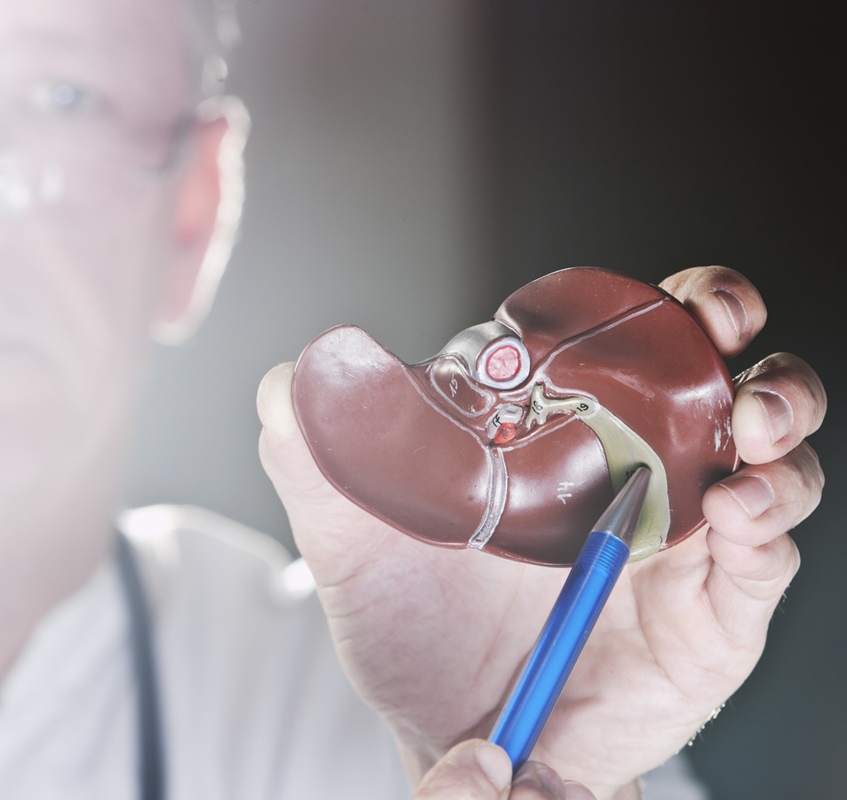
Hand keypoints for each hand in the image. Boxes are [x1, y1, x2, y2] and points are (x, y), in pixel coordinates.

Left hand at [257, 266, 824, 799]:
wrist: (454, 737)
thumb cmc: (411, 629)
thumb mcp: (351, 543)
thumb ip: (317, 461)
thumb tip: (290, 378)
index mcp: (558, 436)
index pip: (620, 341)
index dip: (653, 301)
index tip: (665, 290)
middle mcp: (634, 471)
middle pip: (716, 379)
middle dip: (735, 340)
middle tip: (723, 324)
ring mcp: (682, 538)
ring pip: (767, 455)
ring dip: (777, 422)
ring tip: (753, 430)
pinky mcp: (716, 610)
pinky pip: (765, 555)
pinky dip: (768, 523)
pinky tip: (738, 513)